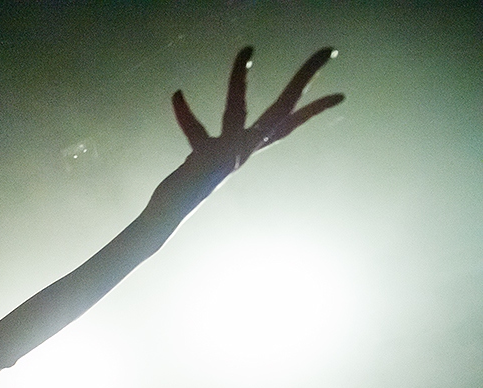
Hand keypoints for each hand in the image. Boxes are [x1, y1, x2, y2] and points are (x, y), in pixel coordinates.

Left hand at [171, 47, 342, 176]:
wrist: (172, 211)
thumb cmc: (186, 182)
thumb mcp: (201, 150)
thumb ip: (199, 132)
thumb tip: (181, 98)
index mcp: (249, 147)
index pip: (288, 125)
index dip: (314, 110)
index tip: (341, 95)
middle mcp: (244, 149)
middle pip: (282, 110)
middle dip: (303, 80)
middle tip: (327, 51)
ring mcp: (228, 153)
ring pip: (237, 109)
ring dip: (239, 79)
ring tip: (247, 50)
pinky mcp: (207, 158)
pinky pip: (196, 131)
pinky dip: (185, 113)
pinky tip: (178, 94)